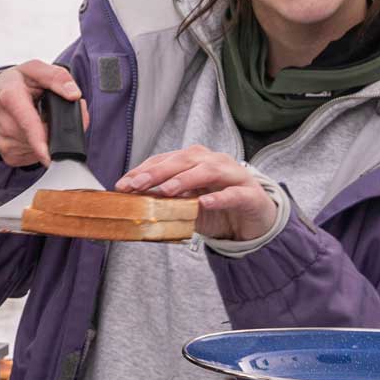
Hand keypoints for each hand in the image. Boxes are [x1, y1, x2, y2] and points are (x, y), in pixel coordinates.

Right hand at [0, 62, 83, 167]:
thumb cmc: (16, 83)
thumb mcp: (35, 69)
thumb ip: (57, 77)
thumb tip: (74, 95)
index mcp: (10, 97)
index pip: (28, 122)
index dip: (39, 140)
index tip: (48, 156)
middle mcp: (4, 123)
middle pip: (42, 137)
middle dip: (56, 128)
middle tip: (52, 111)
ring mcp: (5, 143)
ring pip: (42, 149)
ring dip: (49, 137)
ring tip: (39, 119)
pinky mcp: (10, 156)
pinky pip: (36, 156)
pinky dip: (41, 146)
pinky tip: (33, 131)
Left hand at [119, 145, 278, 242]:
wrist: (255, 219)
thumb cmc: (219, 207)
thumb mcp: (189, 204)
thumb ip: (168, 201)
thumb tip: (137, 204)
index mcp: (196, 160)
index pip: (166, 160)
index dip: (144, 170)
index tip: (123, 184)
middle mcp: (214, 162)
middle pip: (184, 160)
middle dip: (158, 172)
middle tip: (137, 184)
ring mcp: (233, 175)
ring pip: (207, 171)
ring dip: (185, 179)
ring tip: (166, 190)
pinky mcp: (249, 194)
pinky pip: (233, 194)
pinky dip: (218, 197)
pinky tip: (204, 203)